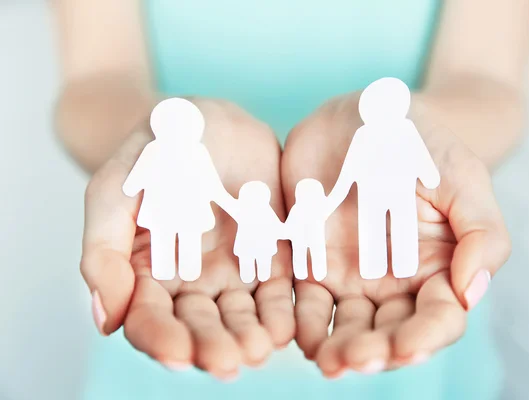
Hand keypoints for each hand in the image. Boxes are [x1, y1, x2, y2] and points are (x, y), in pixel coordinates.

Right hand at [81, 99, 293, 379]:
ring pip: (241, 317)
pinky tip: (286, 326)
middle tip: (229, 361)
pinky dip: (281, 311)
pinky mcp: (271, 257)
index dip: (161, 339)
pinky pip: (278, 291)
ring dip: (250, 336)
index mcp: (148, 275)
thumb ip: (104, 252)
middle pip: (199, 327)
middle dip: (212, 346)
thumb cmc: (152, 154)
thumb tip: (105, 320)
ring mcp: (234, 272)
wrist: (205, 121)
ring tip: (260, 348)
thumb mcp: (115, 192)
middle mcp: (191, 284)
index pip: (150, 319)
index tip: (178, 353)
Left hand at [281, 92, 509, 376]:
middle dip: (374, 352)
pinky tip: (295, 333)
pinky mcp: (311, 263)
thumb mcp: (462, 179)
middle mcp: (394, 283)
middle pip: (388, 334)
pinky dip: (300, 321)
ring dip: (335, 348)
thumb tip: (470, 292)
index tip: (406, 347)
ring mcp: (351, 276)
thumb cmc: (424, 145)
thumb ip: (480, 233)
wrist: (369, 117)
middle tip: (354, 359)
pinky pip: (304, 301)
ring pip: (344, 327)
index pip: (438, 318)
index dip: (425, 338)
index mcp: (437, 270)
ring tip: (324, 358)